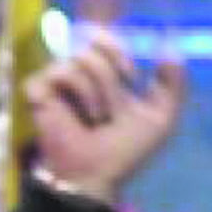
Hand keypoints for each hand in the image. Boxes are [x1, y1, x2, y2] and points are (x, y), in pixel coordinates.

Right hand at [25, 30, 187, 201]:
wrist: (98, 173)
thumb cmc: (127, 148)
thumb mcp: (160, 118)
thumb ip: (173, 85)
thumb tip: (171, 49)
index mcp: (106, 74)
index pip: (106, 38)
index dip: (119, 47)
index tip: (133, 76)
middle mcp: (80, 72)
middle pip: (94, 42)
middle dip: (114, 70)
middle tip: (124, 86)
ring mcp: (57, 80)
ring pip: (80, 58)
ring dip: (101, 90)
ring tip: (101, 117)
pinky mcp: (38, 90)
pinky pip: (58, 72)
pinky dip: (79, 92)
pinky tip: (84, 116)